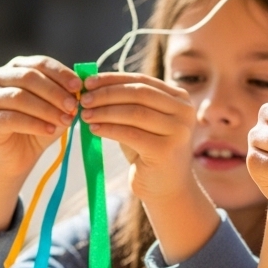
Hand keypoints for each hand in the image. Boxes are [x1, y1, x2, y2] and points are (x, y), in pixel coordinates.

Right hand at [0, 55, 80, 183]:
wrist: (17, 155)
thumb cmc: (38, 125)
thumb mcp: (56, 108)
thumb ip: (65, 96)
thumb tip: (79, 89)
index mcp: (17, 67)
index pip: (40, 63)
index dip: (61, 74)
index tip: (78, 87)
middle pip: (29, 77)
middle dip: (54, 92)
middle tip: (73, 106)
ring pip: (20, 97)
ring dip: (47, 109)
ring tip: (65, 120)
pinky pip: (13, 118)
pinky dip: (35, 124)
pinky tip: (50, 130)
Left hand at [80, 71, 196, 203]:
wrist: (168, 188)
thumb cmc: (149, 152)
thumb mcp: (141, 122)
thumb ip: (127, 103)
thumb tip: (93, 84)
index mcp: (180, 99)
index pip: (142, 81)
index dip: (113, 79)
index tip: (88, 82)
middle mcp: (185, 112)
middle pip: (139, 94)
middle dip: (107, 94)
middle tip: (83, 99)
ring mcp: (178, 131)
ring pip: (134, 112)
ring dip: (105, 111)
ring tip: (84, 114)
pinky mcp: (166, 150)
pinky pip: (131, 134)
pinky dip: (109, 129)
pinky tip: (93, 129)